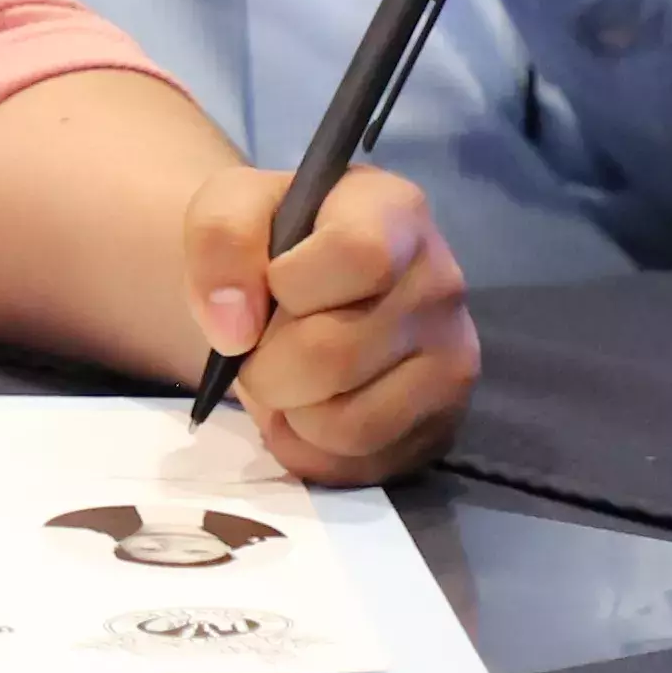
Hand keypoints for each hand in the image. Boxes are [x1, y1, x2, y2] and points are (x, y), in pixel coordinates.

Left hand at [181, 160, 474, 483]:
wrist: (294, 291)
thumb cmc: (268, 243)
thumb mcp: (228, 208)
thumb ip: (220, 240)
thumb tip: (233, 330)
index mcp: (396, 213)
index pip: (361, 255)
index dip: (290, 283)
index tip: (267, 285)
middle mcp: (442, 285)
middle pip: (336, 355)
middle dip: (266, 364)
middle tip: (257, 349)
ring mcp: (451, 360)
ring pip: (349, 423)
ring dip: (288, 411)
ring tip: (286, 378)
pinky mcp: (441, 425)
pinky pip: (360, 464)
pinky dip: (309, 448)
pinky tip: (304, 411)